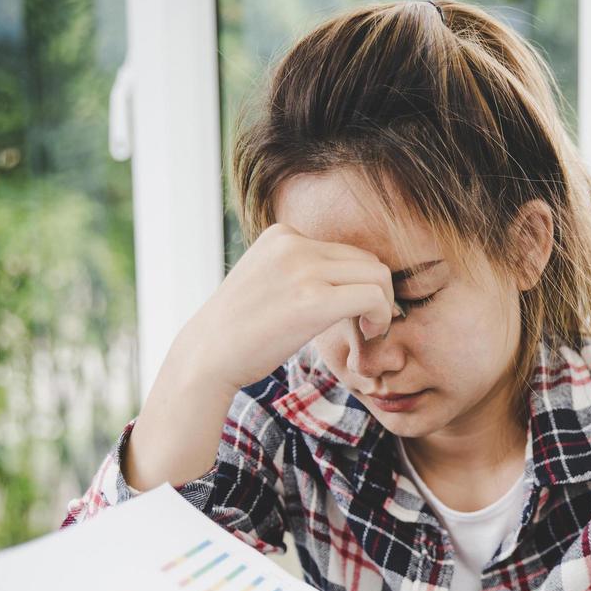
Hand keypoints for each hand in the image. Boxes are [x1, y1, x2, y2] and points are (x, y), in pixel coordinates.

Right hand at [179, 222, 398, 393]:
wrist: (206, 355)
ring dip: (383, 307)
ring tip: (367, 331)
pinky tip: (368, 334)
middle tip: (366, 325)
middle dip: (376, 293)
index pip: (346, 251)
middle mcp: (294, 243)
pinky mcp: (314, 299)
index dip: (357, 284)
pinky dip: (382, 317)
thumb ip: (302, 271)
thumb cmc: (241, 330)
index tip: (351, 313)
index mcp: (282, 234)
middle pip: (367, 260)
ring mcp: (303, 269)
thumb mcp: (269, 281)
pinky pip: (374, 297)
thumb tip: (347, 279)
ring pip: (378, 275)